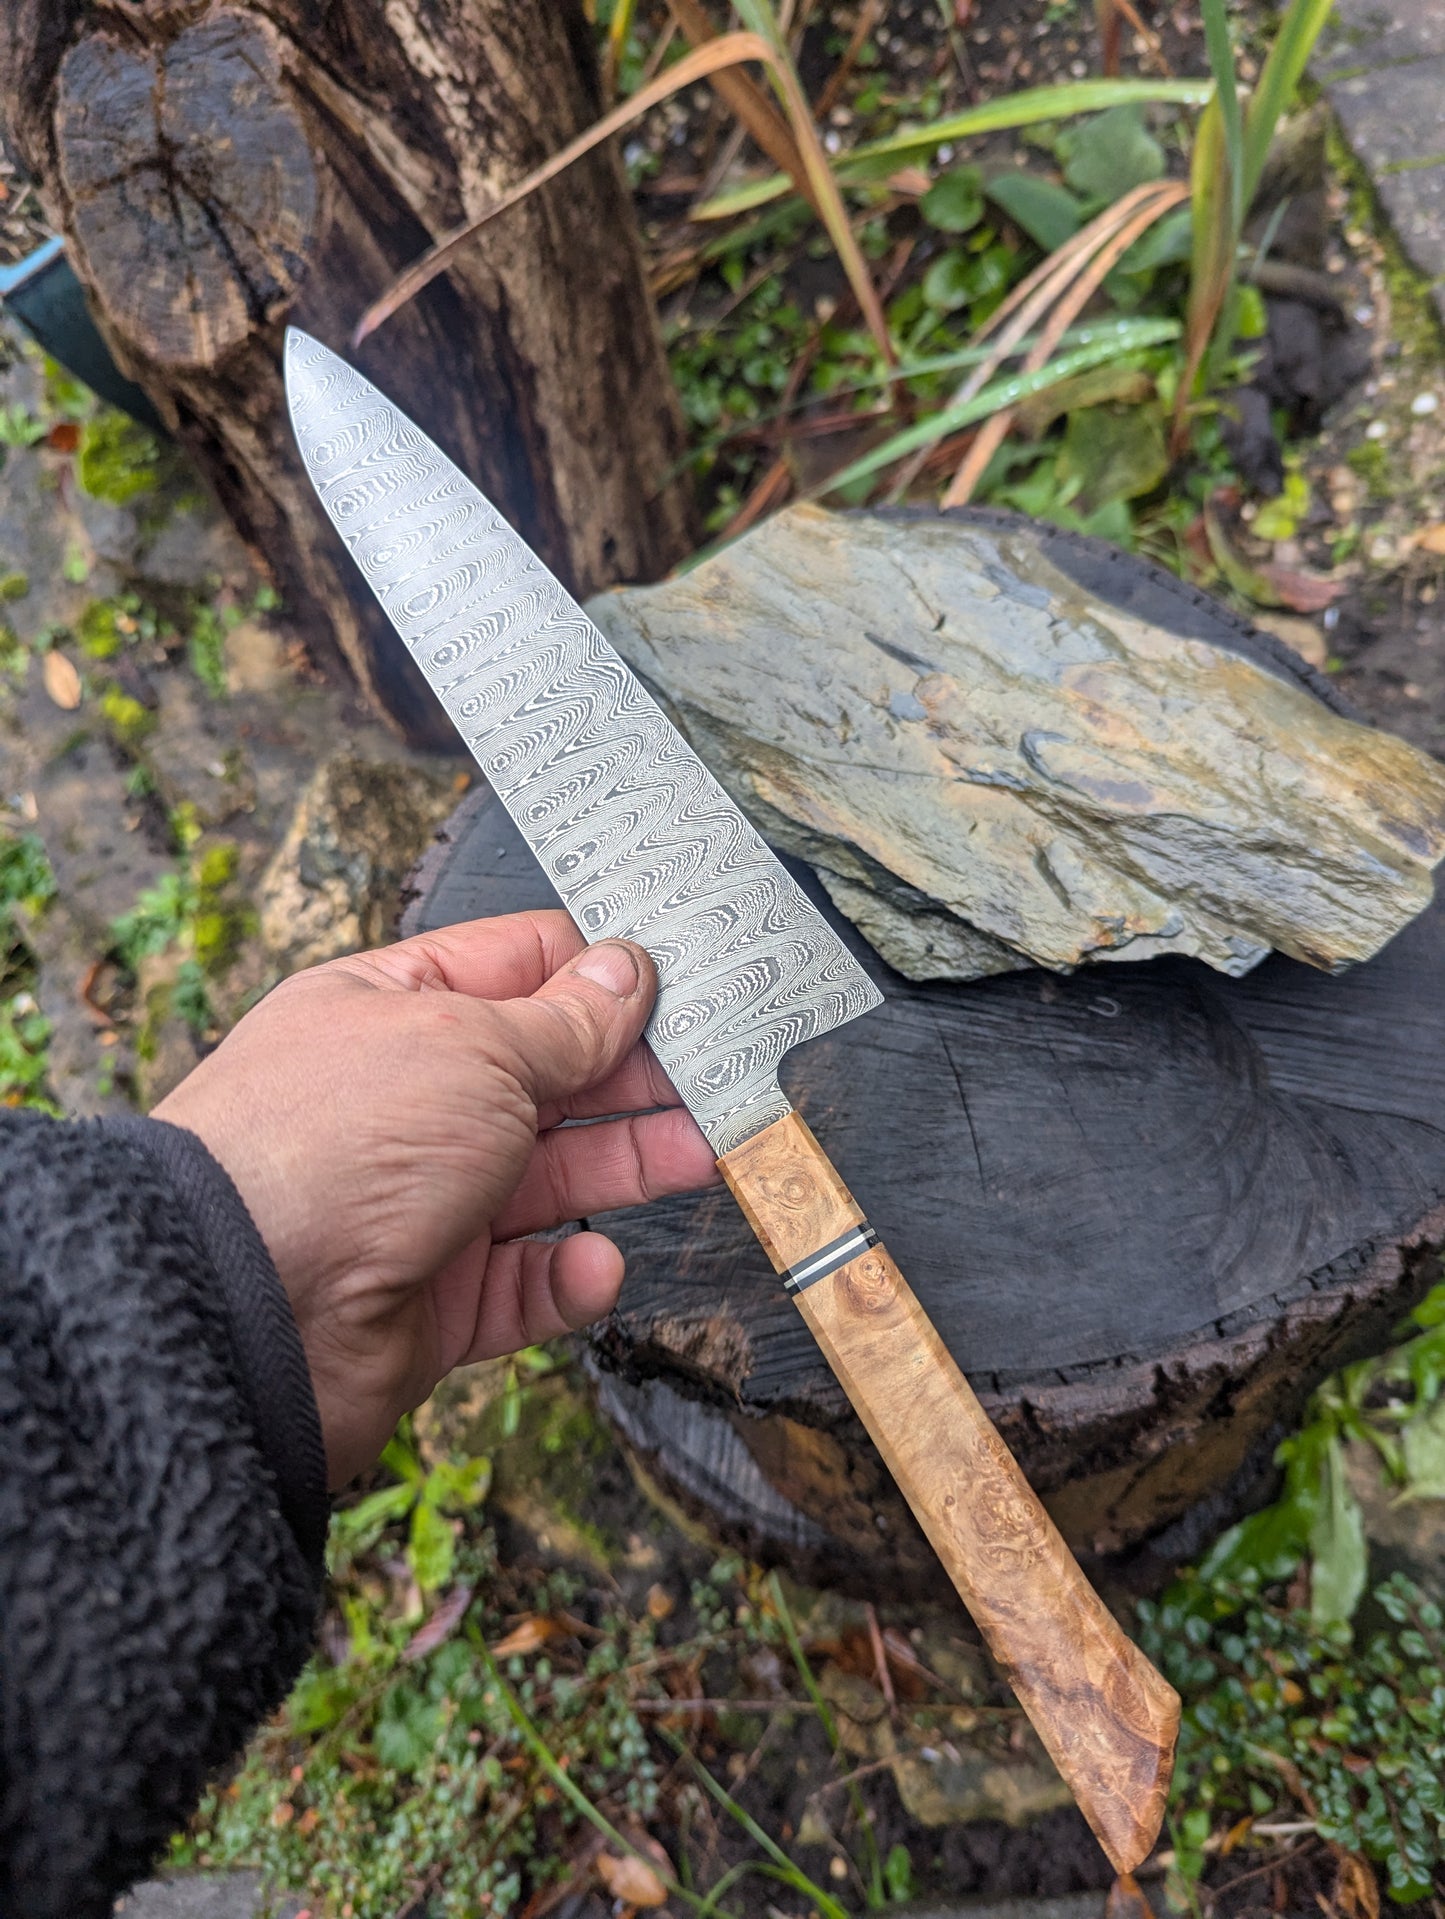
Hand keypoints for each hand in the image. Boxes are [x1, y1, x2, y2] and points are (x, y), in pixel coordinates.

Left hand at [154, 911, 717, 1486]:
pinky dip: (568, 1277)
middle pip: (548, 1076)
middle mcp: (406, 1101)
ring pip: (551, 1177)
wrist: (244, 1312)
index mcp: (394, 1009)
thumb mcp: (468, 1044)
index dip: (603, 973)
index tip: (687, 981)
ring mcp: (419, 1200)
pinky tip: (592, 1262)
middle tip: (719, 1073)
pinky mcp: (433, 1299)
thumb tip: (626, 971)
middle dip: (635, 1075)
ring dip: (629, 1166)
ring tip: (701, 1154)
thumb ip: (563, 1020)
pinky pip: (525, 1284)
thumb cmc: (328, 1148)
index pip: (519, 968)